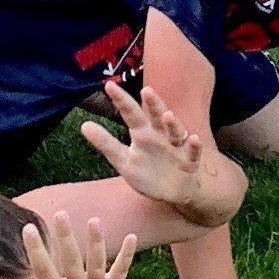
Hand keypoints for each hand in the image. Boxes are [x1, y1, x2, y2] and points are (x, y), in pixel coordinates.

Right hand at [0, 215, 136, 278]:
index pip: (44, 270)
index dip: (36, 249)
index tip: (29, 228)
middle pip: (72, 261)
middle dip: (65, 236)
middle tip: (61, 213)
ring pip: (98, 263)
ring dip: (96, 241)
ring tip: (94, 219)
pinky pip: (121, 272)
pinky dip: (127, 255)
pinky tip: (132, 236)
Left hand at [80, 79, 241, 225]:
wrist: (173, 192)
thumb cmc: (147, 173)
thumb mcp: (123, 160)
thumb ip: (106, 143)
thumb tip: (84, 125)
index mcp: (143, 134)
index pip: (131, 114)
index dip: (121, 101)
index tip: (109, 86)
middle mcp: (160, 135)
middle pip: (156, 117)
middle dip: (153, 104)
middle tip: (146, 90)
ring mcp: (176, 147)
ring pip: (176, 131)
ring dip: (173, 123)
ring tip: (167, 115)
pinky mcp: (190, 160)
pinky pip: (194, 151)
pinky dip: (195, 145)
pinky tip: (194, 139)